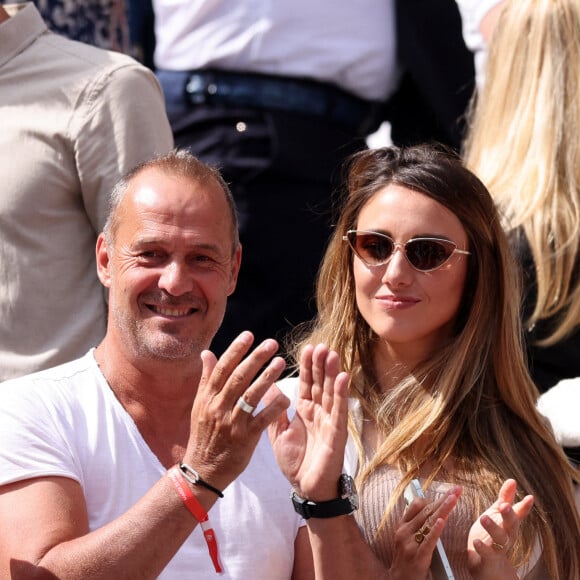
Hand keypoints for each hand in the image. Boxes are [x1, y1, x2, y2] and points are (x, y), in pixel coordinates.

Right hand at [183, 331, 289, 491]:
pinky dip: (274, 407)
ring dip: (267, 377)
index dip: (236, 350)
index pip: (222, 368)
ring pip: (251, 395)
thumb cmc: (204, 435)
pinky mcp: (244, 439)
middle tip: (272, 343)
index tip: (249, 335)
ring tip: (281, 362)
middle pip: (238, 378)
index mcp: (207, 397)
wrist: (203, 470)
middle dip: (255, 358)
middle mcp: (218, 408)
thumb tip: (207, 353)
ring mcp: (231, 423)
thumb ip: (207, 379)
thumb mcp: (200, 406)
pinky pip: (262, 419)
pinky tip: (286, 397)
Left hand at [265, 343, 349, 499]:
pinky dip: (340, 394)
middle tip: (321, 345)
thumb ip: (274, 410)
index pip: (306, 383)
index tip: (308, 348)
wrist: (305, 488)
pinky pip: (338, 410)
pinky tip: (343, 377)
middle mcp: (318, 412)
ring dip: (331, 373)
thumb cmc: (295, 462)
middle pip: (320, 383)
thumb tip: (268, 387)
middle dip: (320, 364)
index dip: (308, 366)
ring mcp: (329, 421)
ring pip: (330, 392)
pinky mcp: (336, 433)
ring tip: (331, 354)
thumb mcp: (278, 433)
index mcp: (304, 410)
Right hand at [389, 487, 460, 579]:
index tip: (449, 492)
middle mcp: (404, 531)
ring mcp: (409, 543)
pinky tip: (443, 520)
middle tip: (456, 490)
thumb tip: (433, 511)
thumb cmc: (406, 559)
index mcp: (402, 526)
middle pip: (426, 511)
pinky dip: (436, 529)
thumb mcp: (407, 539)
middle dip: (443, 499)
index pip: (417, 505)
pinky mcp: (417, 556)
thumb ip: (416, 526)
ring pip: (428, 522)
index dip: (433, 497)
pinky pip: (428, 540)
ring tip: (454, 498)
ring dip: (443, 508)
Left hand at [467, 479, 533, 578]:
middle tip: (504, 505)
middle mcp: (508, 536)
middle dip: (509, 515)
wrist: (489, 566)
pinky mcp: (488, 558)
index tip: (530, 497)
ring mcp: (499, 548)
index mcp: (509, 524)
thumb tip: (512, 480)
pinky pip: (487, 553)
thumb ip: (505, 498)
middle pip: (511, 525)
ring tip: (484, 517)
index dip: (524, 506)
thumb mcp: (497, 514)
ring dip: (493, 528)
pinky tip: (476, 541)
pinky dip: (483, 548)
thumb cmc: (493, 535)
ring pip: (500, 539)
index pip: (519, 514)